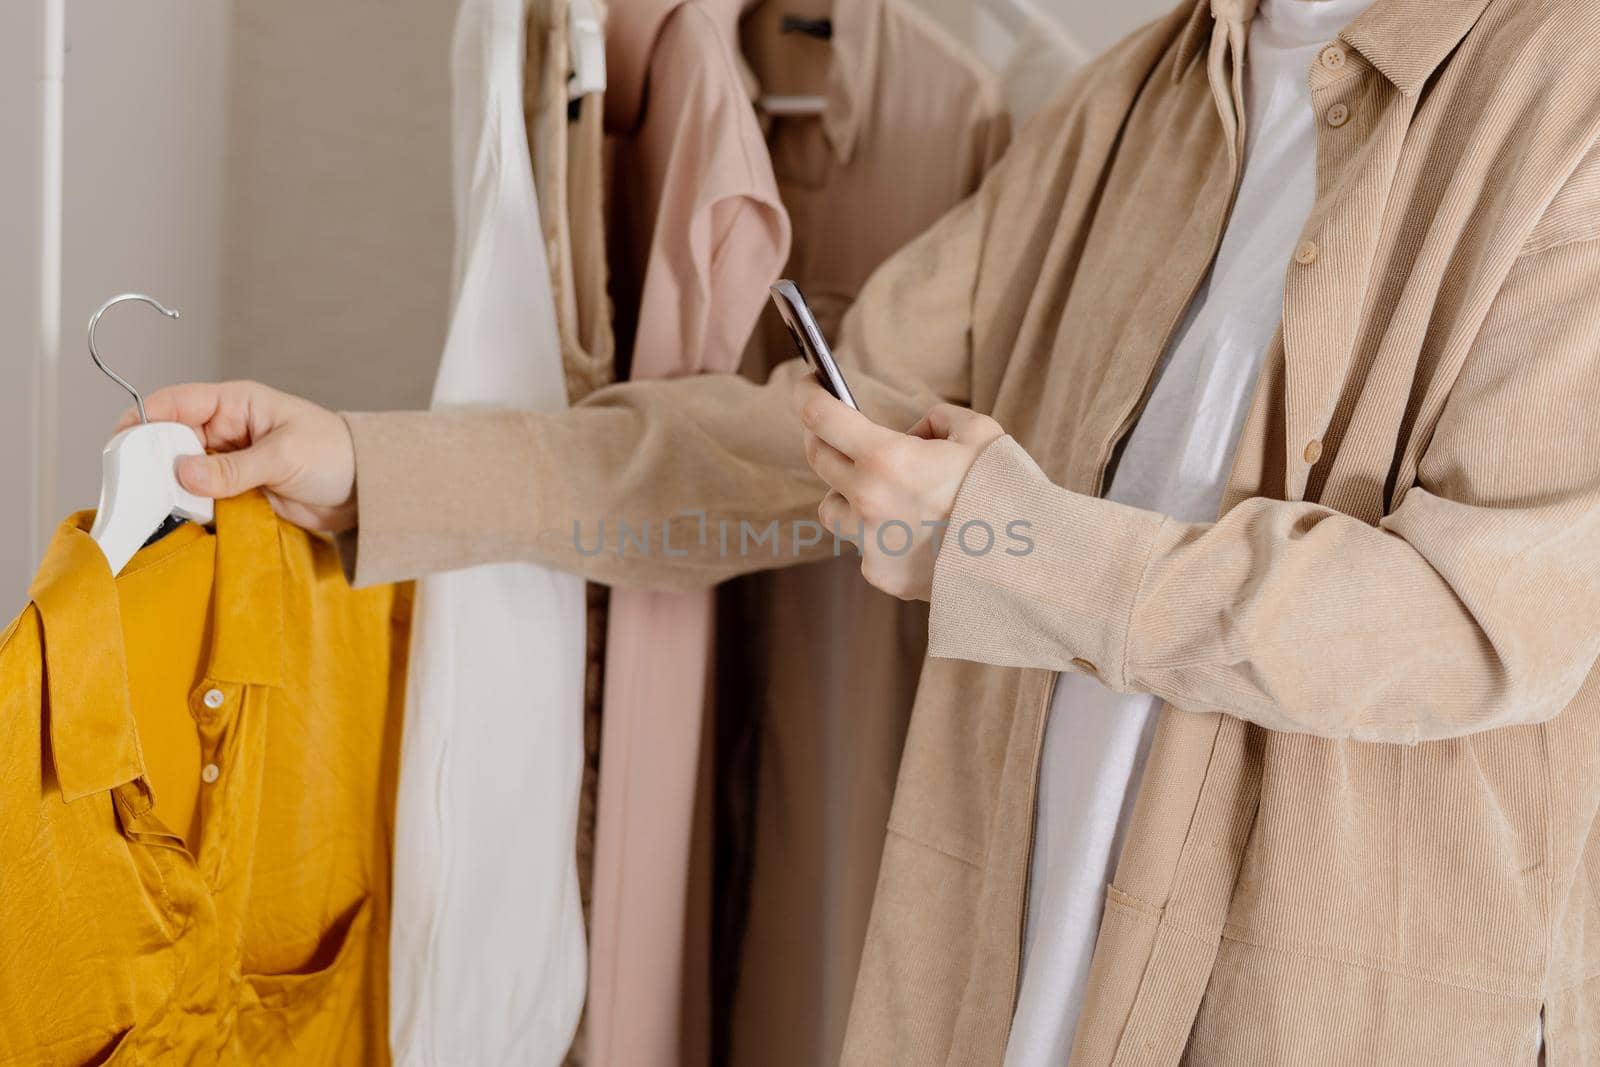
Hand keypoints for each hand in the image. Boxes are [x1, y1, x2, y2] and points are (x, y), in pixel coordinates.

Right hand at [116, 381, 357, 533]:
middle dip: (152, 460)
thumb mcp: (284, 457)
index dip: (145, 418)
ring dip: (169, 488)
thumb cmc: (337, 456)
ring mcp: (230, 462)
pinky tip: (179, 519)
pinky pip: (201, 497)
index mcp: (237, 404)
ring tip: (154, 507)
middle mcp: (227, 430)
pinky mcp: (237, 491)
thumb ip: (234, 468)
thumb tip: (182, 473)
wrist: (367, 492)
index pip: (178, 402)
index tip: (121, 444)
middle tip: (135, 487)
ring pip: (182, 471)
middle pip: (171, 440)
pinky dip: (189, 507)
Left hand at [794, 377, 1004, 600]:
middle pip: (818, 459)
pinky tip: (914, 533)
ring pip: (832, 508)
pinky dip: (880, 534)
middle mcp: (866, 502)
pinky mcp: (880, 574)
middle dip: (822, 436)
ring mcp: (870, 542)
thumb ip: (937, 420)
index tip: (807, 383)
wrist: (1024, 564)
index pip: (820, 417)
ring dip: (846, 492)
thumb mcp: (978, 432)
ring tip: (879, 490)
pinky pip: (864, 545)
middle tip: (836, 428)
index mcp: (886, 459)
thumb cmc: (1004, 492)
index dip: (808, 394)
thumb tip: (914, 433)